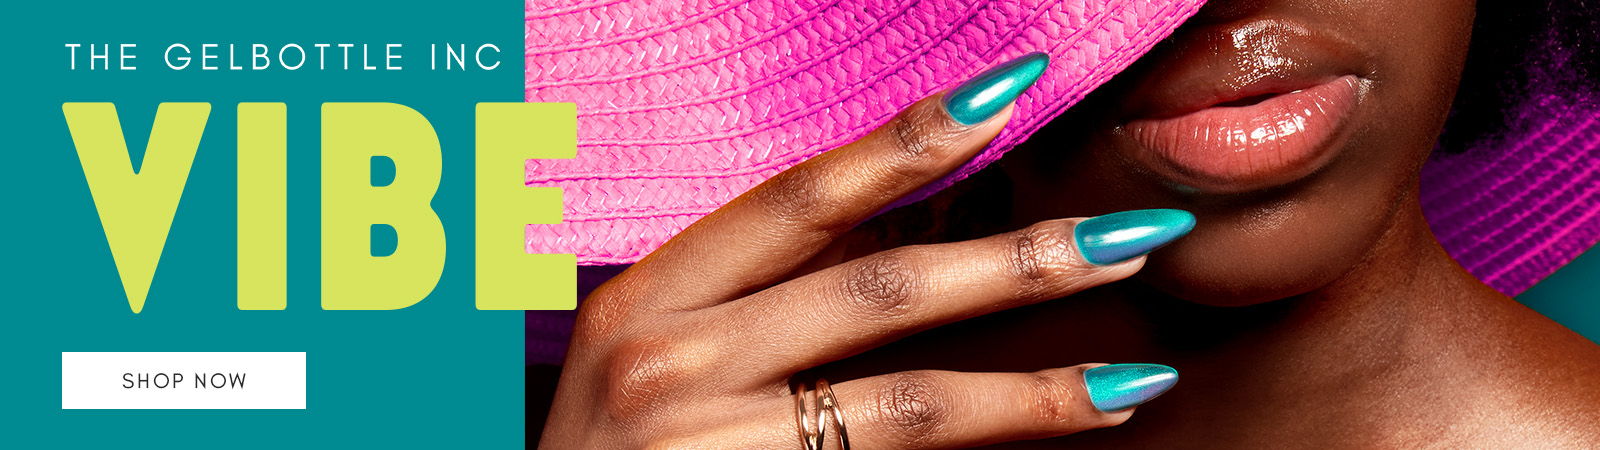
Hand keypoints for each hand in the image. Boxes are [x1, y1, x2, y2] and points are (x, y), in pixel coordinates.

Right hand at [540, 53, 1193, 448]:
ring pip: (903, 405)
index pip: (799, 196)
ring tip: (1131, 379)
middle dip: (1021, 263)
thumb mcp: (649, 356)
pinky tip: (1050, 443)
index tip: (1010, 93)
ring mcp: (702, 446)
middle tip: (1134, 237)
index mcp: (644, 299)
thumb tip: (909, 230)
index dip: (910, 140)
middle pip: (877, 291)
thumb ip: (756, 297)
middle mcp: (667, 361)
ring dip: (1032, 392)